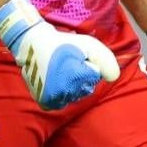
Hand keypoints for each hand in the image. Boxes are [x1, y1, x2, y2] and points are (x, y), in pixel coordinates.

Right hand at [0, 0, 120, 110]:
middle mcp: (63, 92)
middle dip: (82, 76)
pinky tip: (57, 81)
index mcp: (74, 77)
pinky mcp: (46, 103)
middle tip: (68, 64)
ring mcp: (53, 99)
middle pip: (86, 88)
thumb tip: (113, 78)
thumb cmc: (62, 43)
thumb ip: (106, 60)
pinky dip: (63, 93)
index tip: (75, 57)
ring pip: (75, 96)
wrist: (33, 45)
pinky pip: (64, 102)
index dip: (88, 64)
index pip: (94, 76)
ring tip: (61, 71)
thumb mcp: (89, 44)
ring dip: (73, 85)